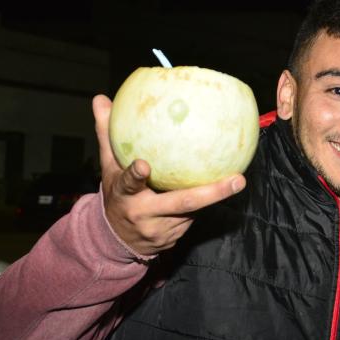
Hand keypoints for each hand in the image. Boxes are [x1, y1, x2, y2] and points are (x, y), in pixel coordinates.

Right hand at [92, 95, 245, 255]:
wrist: (117, 240)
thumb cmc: (117, 194)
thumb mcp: (109, 168)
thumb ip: (108, 135)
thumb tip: (101, 99)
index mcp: (125, 196)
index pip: (128, 184)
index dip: (135, 176)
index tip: (143, 165)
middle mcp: (144, 214)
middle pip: (181, 203)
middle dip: (212, 193)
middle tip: (237, 180)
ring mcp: (162, 229)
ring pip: (193, 209)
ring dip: (212, 195)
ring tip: (236, 180)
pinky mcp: (174, 238)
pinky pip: (195, 216)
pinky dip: (206, 203)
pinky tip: (220, 190)